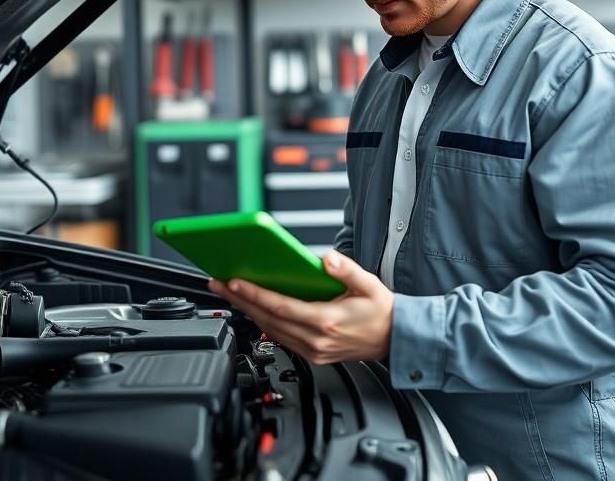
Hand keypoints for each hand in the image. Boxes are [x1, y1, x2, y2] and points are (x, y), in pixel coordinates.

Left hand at [208, 250, 393, 364]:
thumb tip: (326, 259)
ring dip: (248, 311)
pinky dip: (263, 323)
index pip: (280, 307)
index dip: (254, 295)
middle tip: (218, 284)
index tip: (234, 282)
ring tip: (230, 294)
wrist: (395, 338)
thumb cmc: (381, 312)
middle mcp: (316, 340)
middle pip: (268, 319)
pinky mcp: (313, 355)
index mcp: (326, 321)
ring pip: (271, 330)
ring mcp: (313, 350)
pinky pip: (281, 338)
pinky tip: (252, 311)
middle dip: (239, 300)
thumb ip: (346, 270)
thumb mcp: (369, 285)